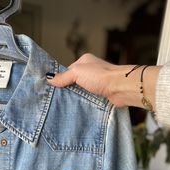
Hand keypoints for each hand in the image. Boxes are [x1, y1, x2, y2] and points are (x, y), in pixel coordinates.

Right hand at [46, 53, 160, 109]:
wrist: (120, 88)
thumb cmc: (100, 76)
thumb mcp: (77, 73)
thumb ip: (64, 76)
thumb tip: (49, 79)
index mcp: (85, 61)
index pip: (68, 70)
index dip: (62, 79)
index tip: (54, 89)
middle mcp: (91, 70)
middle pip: (75, 81)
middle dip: (68, 89)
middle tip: (58, 99)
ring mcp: (97, 82)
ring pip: (82, 90)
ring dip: (77, 97)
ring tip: (66, 105)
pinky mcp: (102, 93)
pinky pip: (89, 98)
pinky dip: (84, 102)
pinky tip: (77, 108)